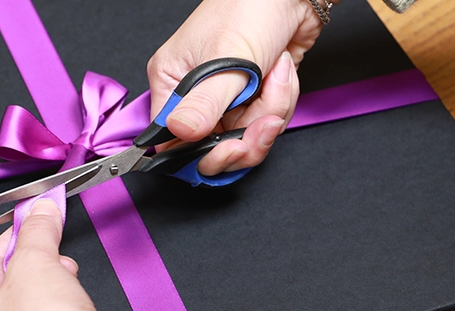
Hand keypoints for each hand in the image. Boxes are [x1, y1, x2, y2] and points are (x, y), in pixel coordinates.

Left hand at [0, 199, 110, 310]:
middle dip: (34, 266)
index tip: (32, 224)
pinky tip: (67, 309)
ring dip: (45, 289)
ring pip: (20, 309)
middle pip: (1, 286)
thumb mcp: (37, 264)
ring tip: (64, 282)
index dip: (14, 239)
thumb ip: (36, 232)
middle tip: (52, 254)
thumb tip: (39, 214)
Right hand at [148, 0, 322, 174]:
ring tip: (276, 79)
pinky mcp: (251, 97)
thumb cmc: (249, 9)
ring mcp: (225, 97)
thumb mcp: (227, 60)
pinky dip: (280, 102)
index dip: (200, 153)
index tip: (229, 147)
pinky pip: (264, 123)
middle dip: (246, 137)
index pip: (173, 139)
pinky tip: (281, 74)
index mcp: (173, 82)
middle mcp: (195, 94)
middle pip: (212, 146)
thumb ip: (204, 103)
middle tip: (265, 122)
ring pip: (244, 136)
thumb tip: (181, 133)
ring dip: (270, 112)